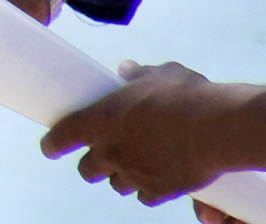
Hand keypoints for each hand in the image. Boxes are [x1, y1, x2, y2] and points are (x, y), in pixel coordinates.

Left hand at [46, 63, 240, 206]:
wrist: (216, 128)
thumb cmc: (185, 94)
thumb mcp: (159, 74)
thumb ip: (138, 74)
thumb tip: (126, 69)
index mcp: (100, 119)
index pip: (63, 135)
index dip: (52, 143)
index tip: (49, 148)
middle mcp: (111, 150)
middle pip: (88, 169)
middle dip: (90, 165)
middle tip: (97, 158)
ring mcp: (134, 173)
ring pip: (116, 184)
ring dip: (119, 177)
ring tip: (129, 168)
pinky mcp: (159, 191)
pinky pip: (145, 197)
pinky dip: (146, 190)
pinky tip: (153, 182)